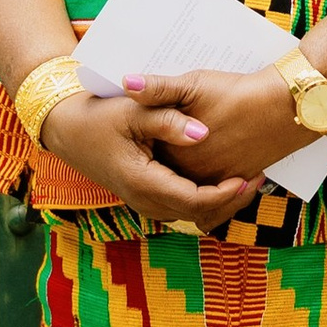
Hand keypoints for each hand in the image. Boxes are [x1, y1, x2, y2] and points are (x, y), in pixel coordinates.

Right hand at [38, 78, 257, 227]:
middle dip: (230, 201)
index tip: (248, 177)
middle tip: (258, 179)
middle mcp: (144, 201)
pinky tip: (223, 181)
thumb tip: (203, 134)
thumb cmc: (99, 116)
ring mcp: (143, 202)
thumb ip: (169, 119)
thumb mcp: (133, 111)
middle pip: (197, 214)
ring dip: (220, 203)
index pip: (194, 201)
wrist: (67, 129)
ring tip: (248, 180)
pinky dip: (205, 200)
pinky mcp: (146, 196)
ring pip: (190, 215)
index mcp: (143, 182)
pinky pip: (181, 207)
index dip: (225, 194)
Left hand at [121, 65, 300, 185]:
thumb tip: (126, 83)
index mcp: (175, 154)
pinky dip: (210, 197)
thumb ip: (157, 89)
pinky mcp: (237, 185)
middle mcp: (193, 176)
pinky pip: (217, 204)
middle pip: (166, 179)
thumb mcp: (193, 84)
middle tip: (155, 151)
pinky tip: (208, 179)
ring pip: (191, 195)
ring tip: (180, 164)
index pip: (146, 158)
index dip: (144, 146)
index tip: (141, 134)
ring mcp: (215, 184)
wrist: (283, 108)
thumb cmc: (236, 94)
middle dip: (159, 170)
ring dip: (184, 186)